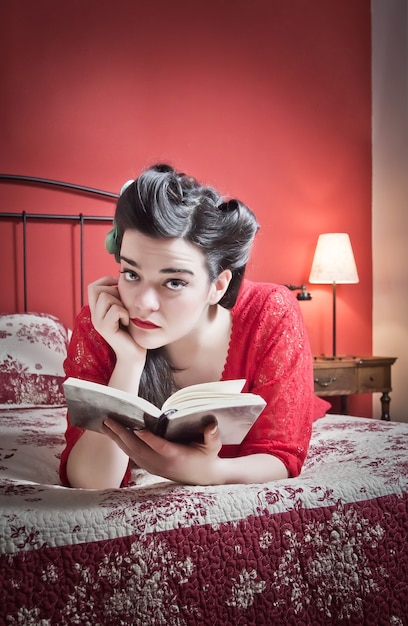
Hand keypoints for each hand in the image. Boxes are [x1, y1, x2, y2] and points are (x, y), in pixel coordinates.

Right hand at [88, 276, 144, 361]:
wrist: (134, 353)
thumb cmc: (132, 330)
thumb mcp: (124, 308)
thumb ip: (118, 296)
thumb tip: (119, 278)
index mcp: (97, 310)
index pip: (93, 286)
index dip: (106, 281)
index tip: (119, 287)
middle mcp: (94, 315)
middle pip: (96, 289)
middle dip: (114, 292)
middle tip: (123, 305)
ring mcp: (98, 322)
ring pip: (105, 297)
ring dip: (120, 303)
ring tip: (125, 316)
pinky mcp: (105, 329)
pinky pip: (115, 309)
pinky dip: (125, 313)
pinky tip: (126, 322)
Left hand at [103, 418, 223, 485]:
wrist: (203, 477)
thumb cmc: (208, 456)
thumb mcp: (214, 446)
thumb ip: (212, 435)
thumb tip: (212, 424)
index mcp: (177, 456)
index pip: (161, 447)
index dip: (149, 439)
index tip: (138, 429)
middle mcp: (162, 463)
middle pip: (138, 449)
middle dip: (122, 434)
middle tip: (109, 420)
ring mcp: (154, 467)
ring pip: (132, 453)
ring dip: (117, 439)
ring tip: (105, 425)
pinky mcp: (150, 467)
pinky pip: (132, 456)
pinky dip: (121, 445)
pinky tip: (113, 435)